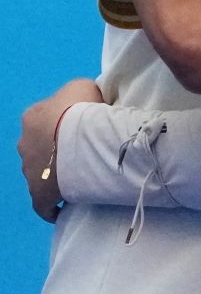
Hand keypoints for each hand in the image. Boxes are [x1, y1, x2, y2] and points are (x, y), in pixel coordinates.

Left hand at [18, 78, 104, 221]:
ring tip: (79, 177)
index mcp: (33, 117)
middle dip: (56, 151)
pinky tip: (63, 207)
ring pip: (40, 174)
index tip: (82, 131)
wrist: (82, 138)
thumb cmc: (82, 110)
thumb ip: (77, 93)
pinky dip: (51, 206)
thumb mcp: (83, 86)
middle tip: (82, 153)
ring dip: (55, 176)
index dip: (64, 125)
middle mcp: (24, 143)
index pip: (45, 120)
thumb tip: (84, 102)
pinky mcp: (38, 194)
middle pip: (40, 148)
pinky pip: (43, 204)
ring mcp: (29, 171)